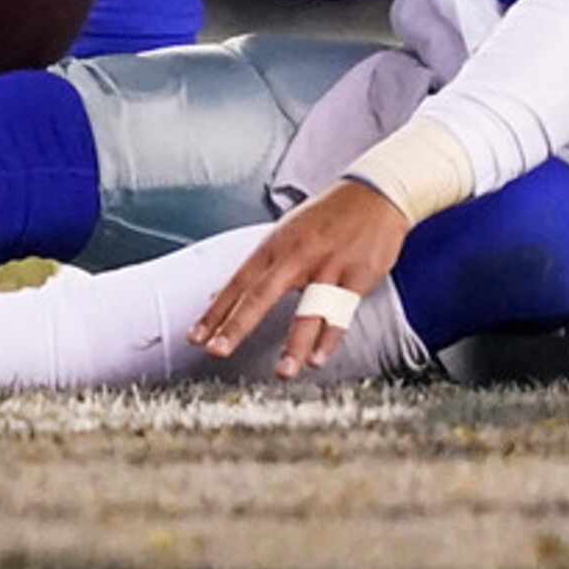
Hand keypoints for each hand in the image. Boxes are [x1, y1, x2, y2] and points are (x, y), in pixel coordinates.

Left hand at [191, 180, 408, 380]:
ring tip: (282, 373)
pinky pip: (341, 314)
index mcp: (274, 246)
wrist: (374, 195)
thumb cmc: (325, 217)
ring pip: (308, 312)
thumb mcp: (286, 233)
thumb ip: (261, 266)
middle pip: (261, 296)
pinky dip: (330, 339)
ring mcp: (328, 267)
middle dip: (236, 325)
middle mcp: (296, 256)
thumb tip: (226, 293)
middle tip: (216, 351)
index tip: (195, 336)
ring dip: (294, 345)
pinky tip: (317, 360)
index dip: (215, 311)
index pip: (237, 283)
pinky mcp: (357, 277)